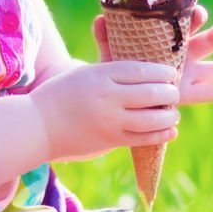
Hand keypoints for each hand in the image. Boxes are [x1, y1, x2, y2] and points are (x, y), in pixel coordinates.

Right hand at [30, 60, 179, 163]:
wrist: (37, 126)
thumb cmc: (62, 95)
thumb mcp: (85, 73)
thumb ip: (113, 71)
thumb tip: (148, 73)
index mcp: (101, 74)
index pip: (142, 70)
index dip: (163, 72)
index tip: (171, 73)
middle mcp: (108, 96)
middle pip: (152, 93)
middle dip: (170, 92)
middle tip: (174, 92)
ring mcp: (110, 121)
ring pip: (152, 118)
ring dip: (169, 115)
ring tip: (173, 112)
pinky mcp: (110, 140)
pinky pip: (143, 138)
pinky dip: (162, 134)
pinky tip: (170, 130)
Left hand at [92, 6, 212, 106]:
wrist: (118, 87)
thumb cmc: (119, 61)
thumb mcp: (111, 49)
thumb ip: (105, 36)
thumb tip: (100, 18)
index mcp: (170, 38)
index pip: (186, 24)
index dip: (193, 18)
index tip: (199, 12)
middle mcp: (184, 53)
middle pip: (208, 41)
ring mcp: (189, 73)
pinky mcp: (187, 92)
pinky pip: (208, 93)